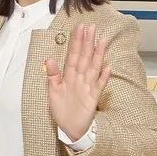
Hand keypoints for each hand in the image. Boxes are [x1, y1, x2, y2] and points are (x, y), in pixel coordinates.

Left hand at [45, 24, 110, 141]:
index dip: (76, 42)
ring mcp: (88, 87)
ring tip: (102, 41)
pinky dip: (103, 77)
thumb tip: (48, 59)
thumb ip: (53, 76)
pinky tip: (108, 67)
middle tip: (92, 26)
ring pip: (93, 67)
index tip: (79, 28)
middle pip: (85, 57)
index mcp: (69, 76)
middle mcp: (80, 78)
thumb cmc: (61, 110)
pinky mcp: (93, 98)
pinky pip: (99, 86)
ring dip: (98, 54)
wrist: (69, 129)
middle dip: (88, 42)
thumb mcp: (52, 92)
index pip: (73, 55)